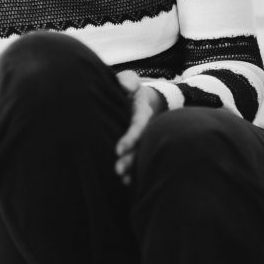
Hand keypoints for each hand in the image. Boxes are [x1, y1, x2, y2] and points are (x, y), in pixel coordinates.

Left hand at [114, 70, 165, 184]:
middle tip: (118, 171)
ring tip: (122, 180)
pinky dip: (133, 170)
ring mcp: (142, 137)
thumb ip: (127, 81)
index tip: (118, 150)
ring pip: (140, 154)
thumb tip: (126, 88)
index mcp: (142, 113)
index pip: (138, 126)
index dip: (130, 138)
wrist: (136, 96)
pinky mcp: (137, 145)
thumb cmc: (129, 88)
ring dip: (132, 168)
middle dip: (131, 159)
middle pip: (141, 145)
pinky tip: (125, 182)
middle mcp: (145, 128)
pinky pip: (137, 157)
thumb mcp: (129, 80)